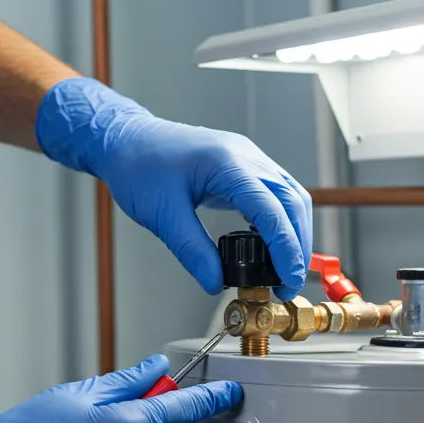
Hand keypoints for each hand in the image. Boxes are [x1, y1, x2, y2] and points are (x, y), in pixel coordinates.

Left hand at [34, 77, 311, 298]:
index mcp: (228, 165)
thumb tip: (214, 283)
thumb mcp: (162, 215)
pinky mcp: (242, 164)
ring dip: (293, 231)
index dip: (286, 249)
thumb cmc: (138, 167)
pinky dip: (279, 218)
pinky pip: (274, 191)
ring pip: (289, 195)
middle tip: (287, 283)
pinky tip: (269, 242)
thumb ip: (192, 251)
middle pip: (292, 202)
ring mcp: (247, 157)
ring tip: (283, 268)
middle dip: (297, 244)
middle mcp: (246, 157)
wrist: (126, 139)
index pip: (272, 211)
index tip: (287, 280)